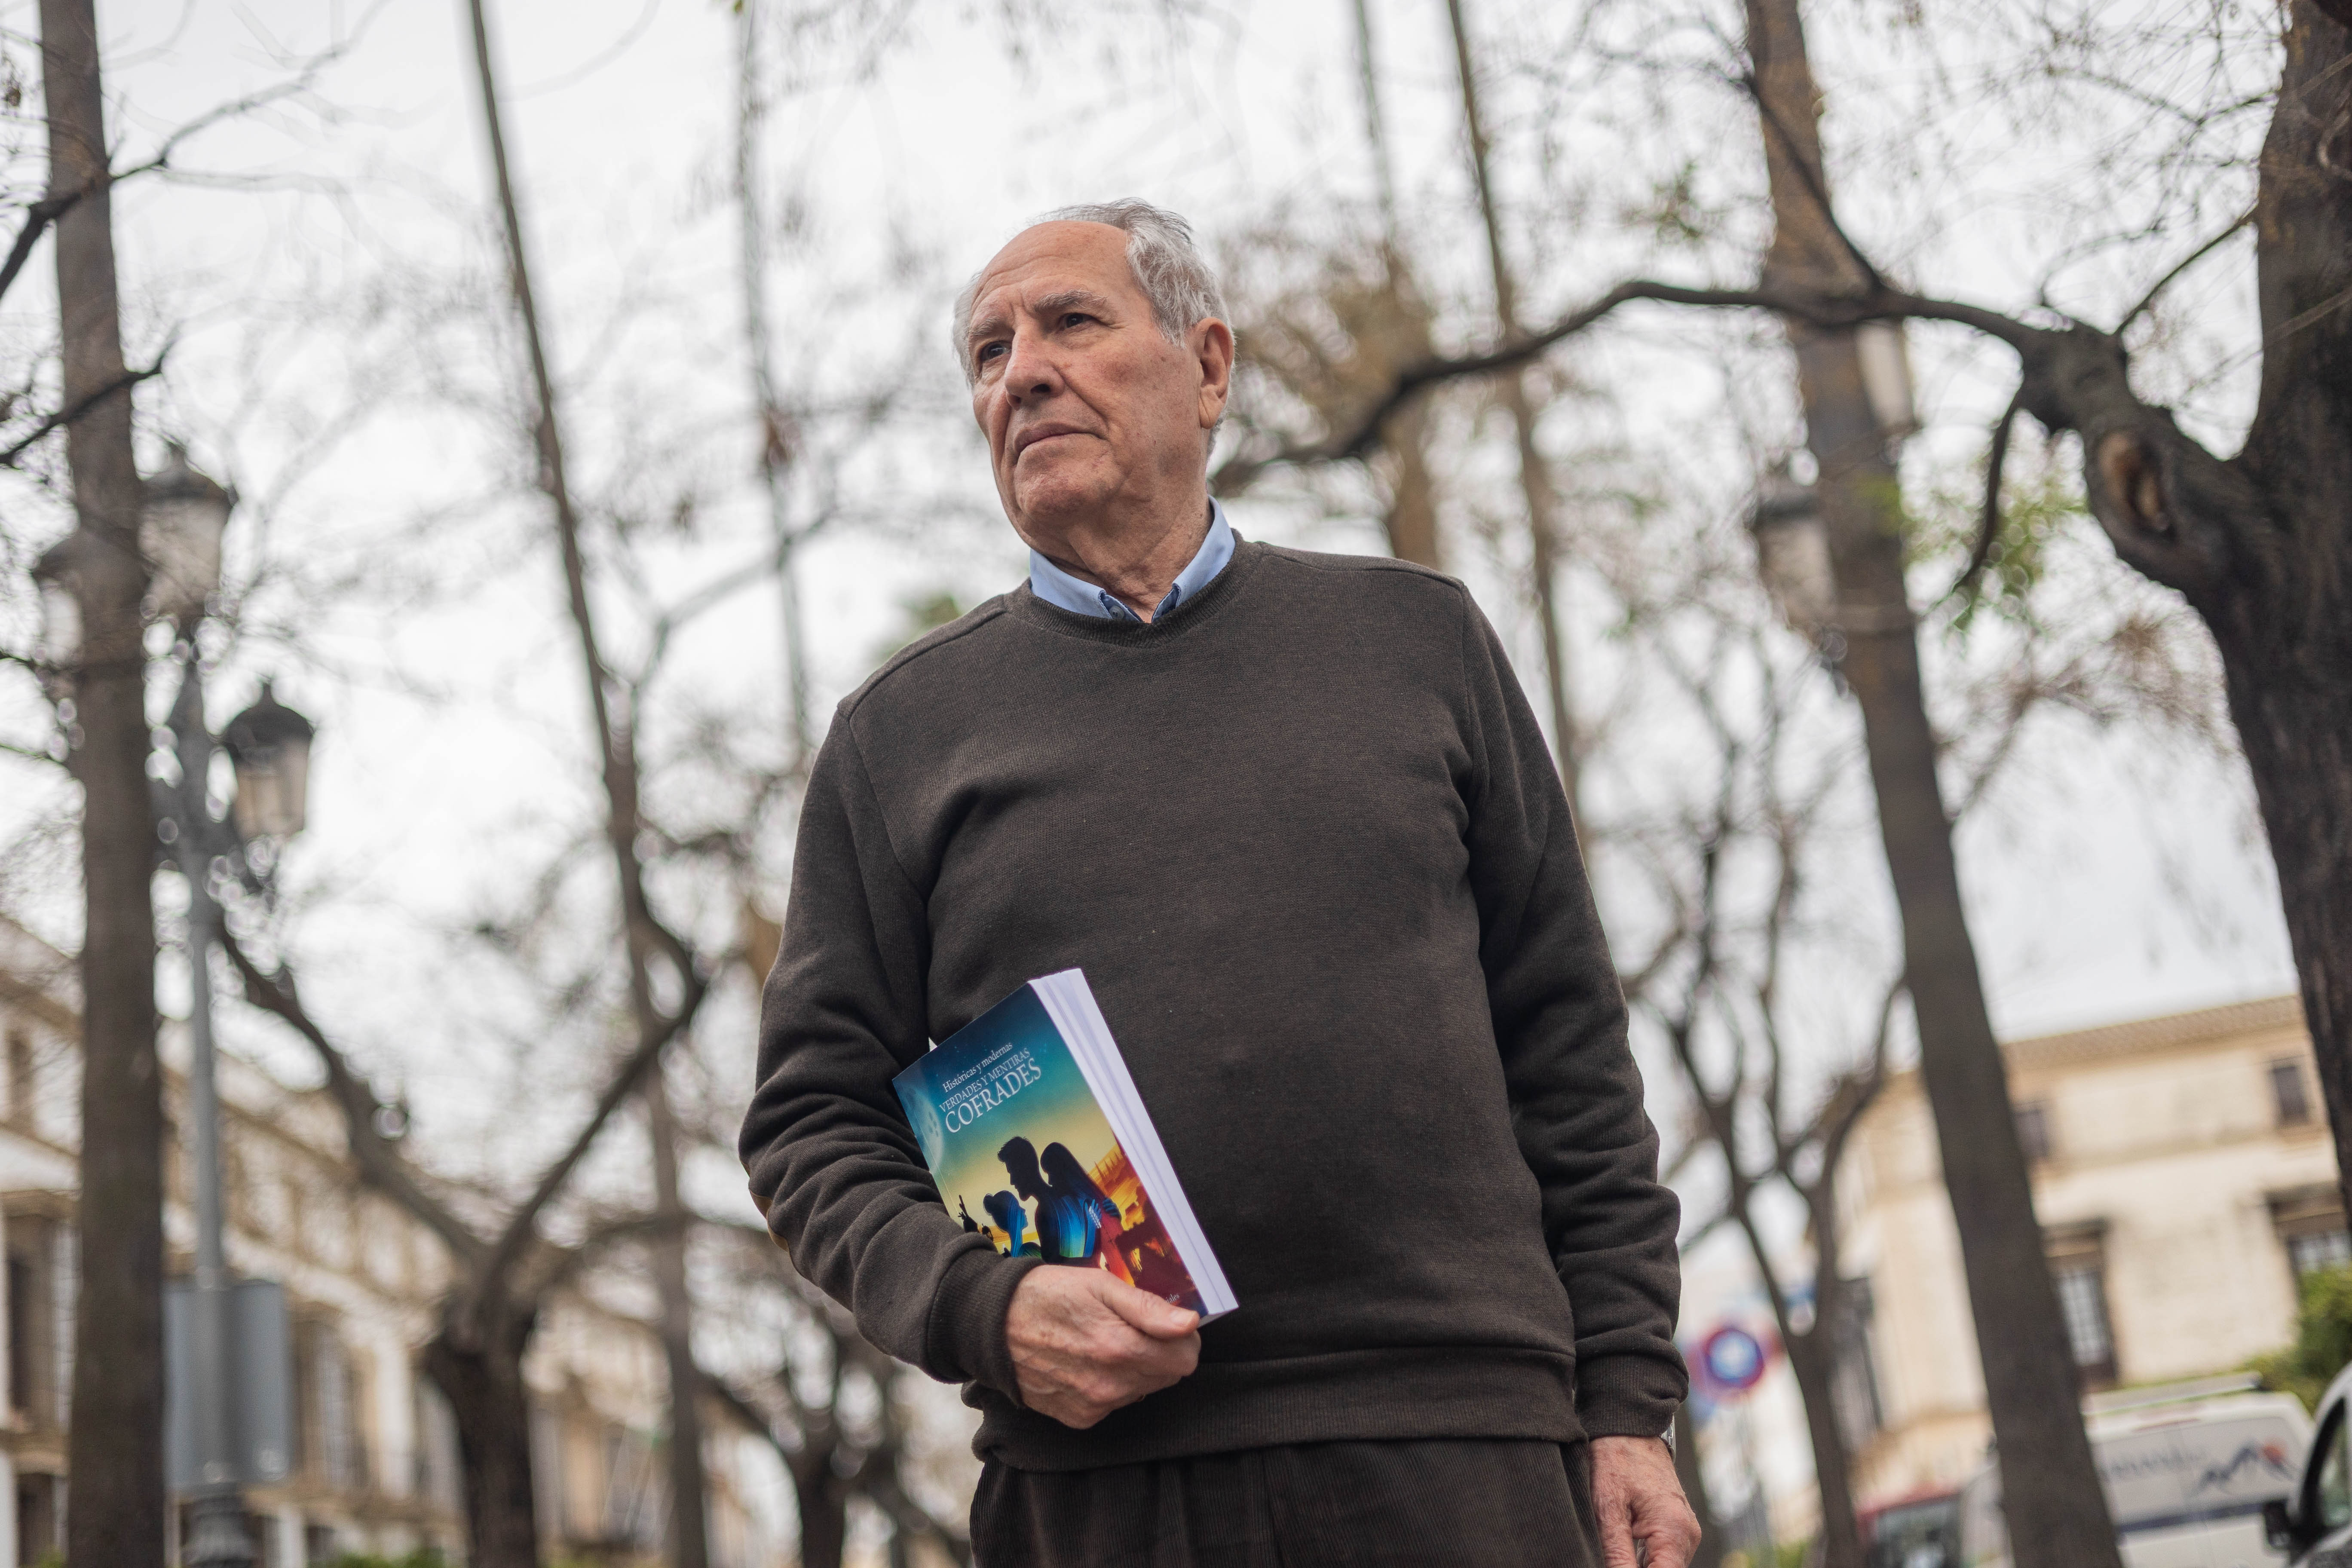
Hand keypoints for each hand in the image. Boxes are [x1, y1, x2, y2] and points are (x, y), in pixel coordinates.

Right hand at [1006, 1266, 1200, 1428]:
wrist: (992, 1326)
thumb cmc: (1048, 1295)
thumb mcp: (1099, 1285)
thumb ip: (1148, 1308)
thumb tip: (1190, 1324)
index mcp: (1119, 1347)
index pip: (1186, 1359)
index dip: (1181, 1337)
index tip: (1163, 1322)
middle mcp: (1110, 1385)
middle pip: (1167, 1376)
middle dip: (1158, 1351)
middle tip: (1128, 1327)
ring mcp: (1093, 1406)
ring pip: (1143, 1390)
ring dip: (1135, 1369)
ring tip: (1103, 1341)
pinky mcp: (1078, 1418)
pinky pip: (1115, 1403)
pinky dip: (1110, 1384)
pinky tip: (1086, 1361)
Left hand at [1590, 1435, 1701, 1567]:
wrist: (1629, 1428)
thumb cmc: (1616, 1461)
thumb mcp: (1608, 1509)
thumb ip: (1617, 1553)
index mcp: (1674, 1531)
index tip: (1616, 1566)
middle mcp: (1687, 1534)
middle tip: (1611, 1556)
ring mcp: (1685, 1531)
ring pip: (1665, 1566)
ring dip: (1641, 1566)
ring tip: (1616, 1547)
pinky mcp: (1677, 1527)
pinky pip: (1664, 1555)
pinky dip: (1645, 1559)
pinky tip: (1623, 1549)